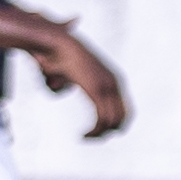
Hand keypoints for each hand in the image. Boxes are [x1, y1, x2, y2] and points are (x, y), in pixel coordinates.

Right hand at [39, 25, 132, 139]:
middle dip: (108, 131)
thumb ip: (64, 81)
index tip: (98, 131)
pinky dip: (95, 131)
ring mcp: (106, 85)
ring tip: (86, 137)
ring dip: (99, 134)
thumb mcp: (64, 71)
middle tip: (91, 137)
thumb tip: (60, 87)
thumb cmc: (55, 55)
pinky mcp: (96, 90)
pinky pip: (102, 118)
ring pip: (112, 121)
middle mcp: (114, 82)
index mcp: (112, 79)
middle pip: (123, 117)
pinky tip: (84, 135)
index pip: (125, 109)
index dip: (114, 124)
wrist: (55, 42)